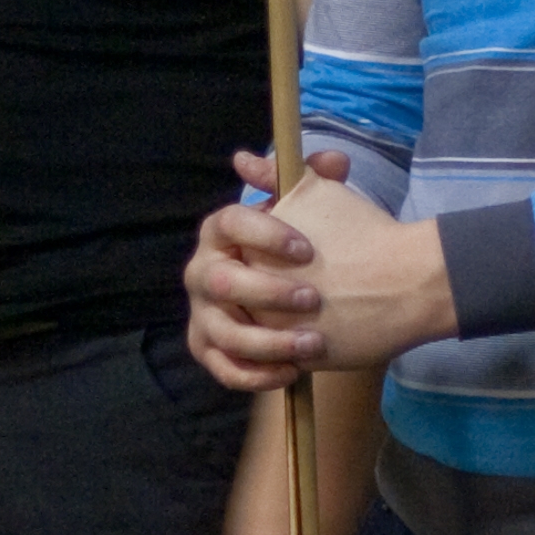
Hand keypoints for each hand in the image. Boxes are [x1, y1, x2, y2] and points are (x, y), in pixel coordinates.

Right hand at [185, 148, 349, 391]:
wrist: (302, 293)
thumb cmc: (300, 246)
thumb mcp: (309, 208)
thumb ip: (319, 181)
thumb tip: (332, 159)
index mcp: (219, 230)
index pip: (230, 221)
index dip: (266, 234)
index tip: (306, 249)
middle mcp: (202, 271)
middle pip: (222, 281)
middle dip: (268, 292)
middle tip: (312, 299)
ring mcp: (202, 313)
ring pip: (224, 332)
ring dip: (268, 342)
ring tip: (311, 344)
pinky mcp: (208, 349)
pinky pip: (224, 368)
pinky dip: (256, 374)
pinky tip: (292, 371)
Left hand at [256, 172, 457, 370]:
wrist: (406, 280)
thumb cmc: (361, 229)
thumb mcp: (314, 191)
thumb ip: (271, 177)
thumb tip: (241, 159)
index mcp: (250, 247)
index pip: (232, 251)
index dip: (260, 248)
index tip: (296, 250)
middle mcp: (252, 289)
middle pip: (238, 293)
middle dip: (264, 288)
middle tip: (303, 284)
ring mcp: (271, 328)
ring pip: (249, 333)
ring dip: (272, 324)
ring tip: (307, 314)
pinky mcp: (294, 360)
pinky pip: (271, 364)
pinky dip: (284, 356)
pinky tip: (313, 338)